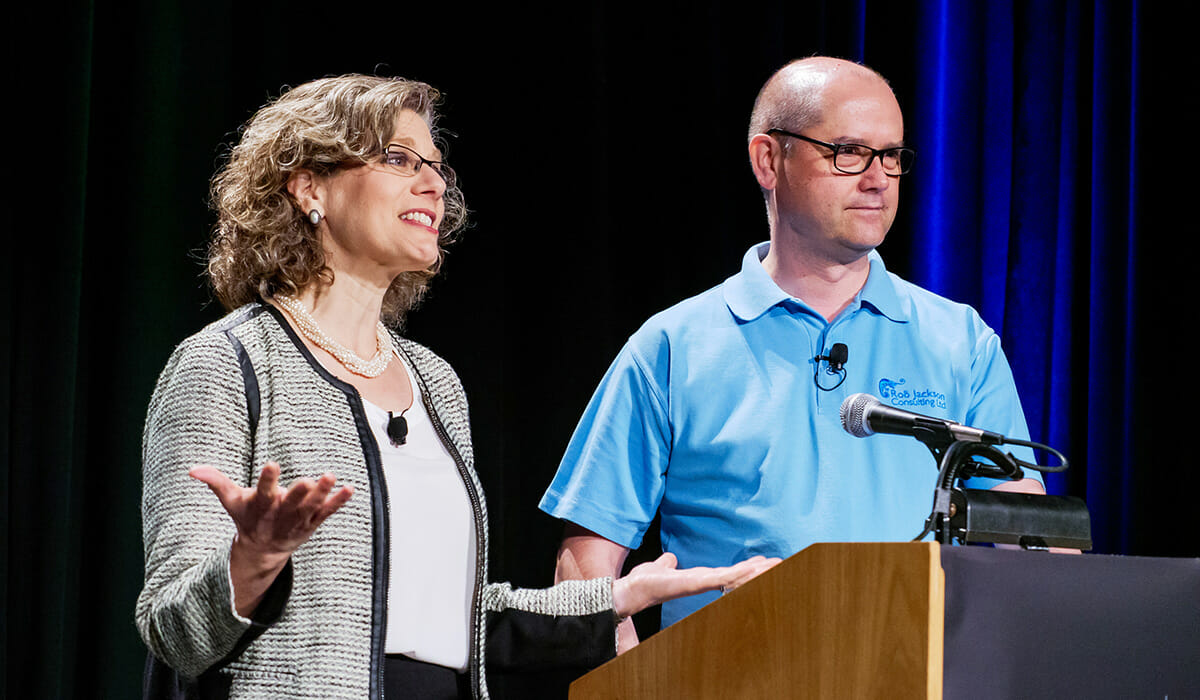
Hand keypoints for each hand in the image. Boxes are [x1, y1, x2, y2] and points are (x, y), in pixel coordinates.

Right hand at [190, 462, 352, 614]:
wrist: (263, 549)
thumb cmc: (248, 517)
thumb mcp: (230, 501)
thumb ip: (215, 482)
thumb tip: (192, 469)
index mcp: (261, 506)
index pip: (263, 492)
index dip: (267, 479)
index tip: (272, 464)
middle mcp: (281, 514)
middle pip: (291, 503)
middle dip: (297, 494)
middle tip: (306, 481)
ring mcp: (299, 520)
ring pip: (312, 507)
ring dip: (323, 494)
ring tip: (331, 476)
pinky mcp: (313, 522)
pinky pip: (328, 512)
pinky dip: (339, 502)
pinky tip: (350, 488)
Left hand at [611, 552, 779, 619]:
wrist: (632, 590)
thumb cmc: (645, 582)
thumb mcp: (660, 567)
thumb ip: (667, 562)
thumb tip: (671, 557)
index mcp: (698, 577)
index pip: (728, 571)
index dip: (745, 567)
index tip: (763, 561)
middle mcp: (704, 582)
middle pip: (737, 575)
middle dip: (759, 570)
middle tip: (781, 562)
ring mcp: (701, 584)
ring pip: (734, 576)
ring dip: (755, 571)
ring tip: (774, 564)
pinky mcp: (695, 583)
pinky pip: (721, 577)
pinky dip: (737, 573)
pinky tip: (752, 568)